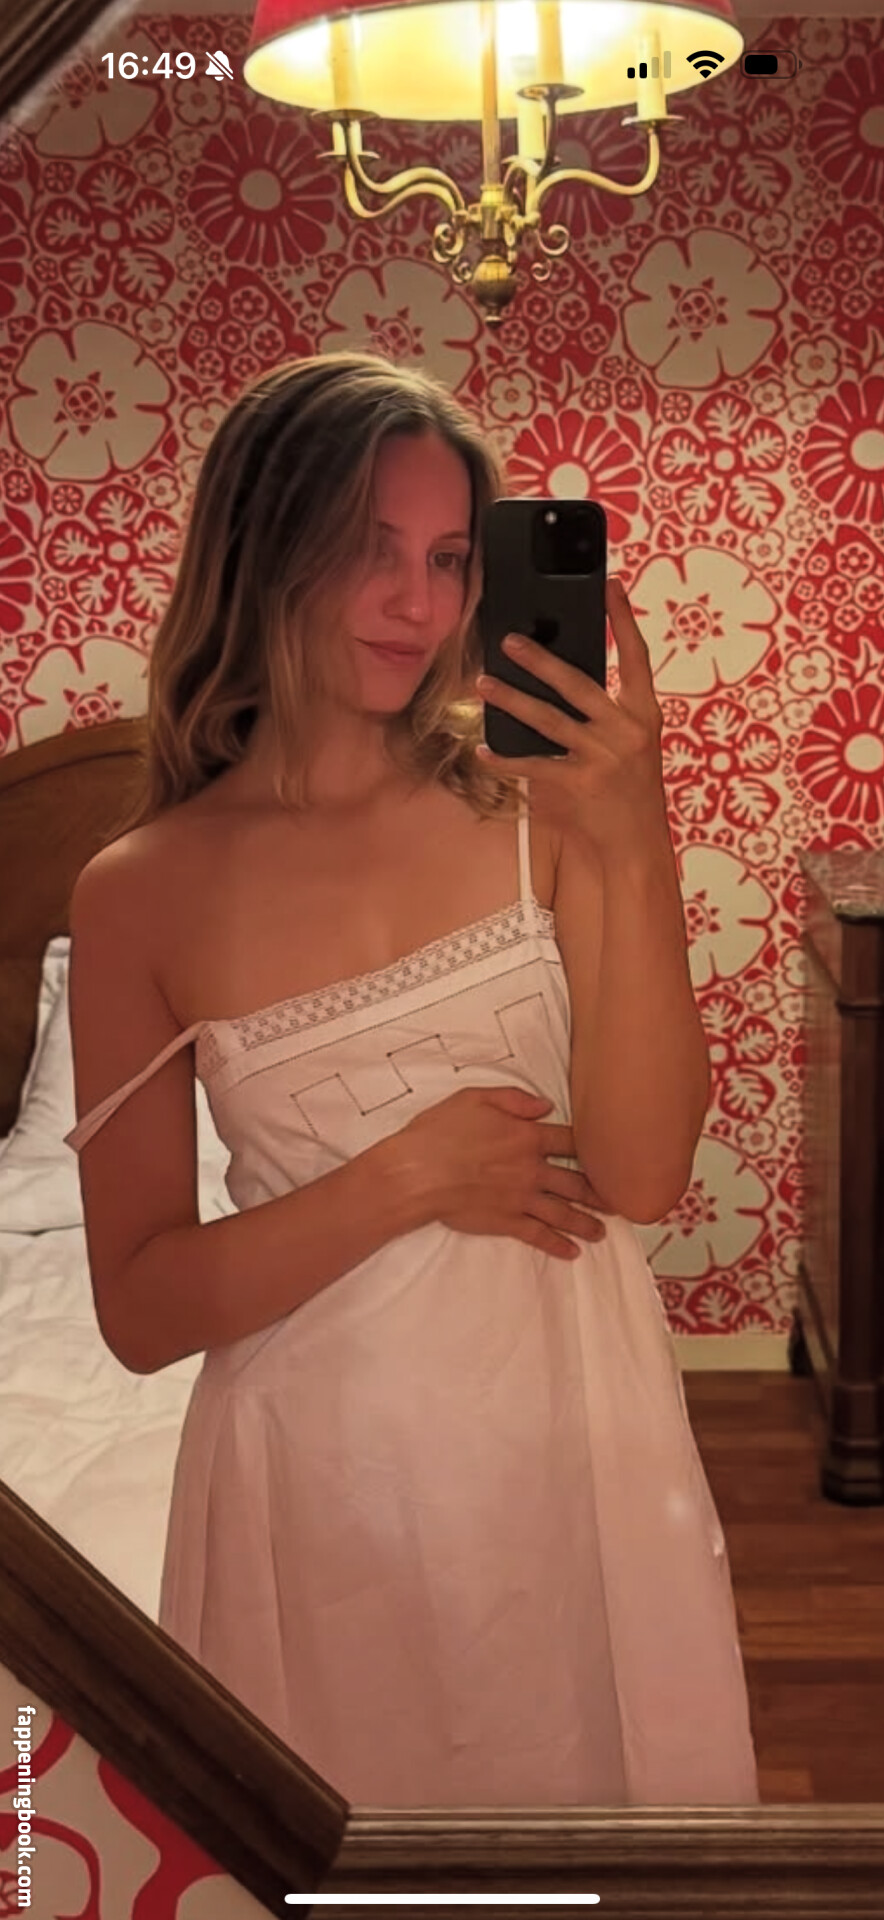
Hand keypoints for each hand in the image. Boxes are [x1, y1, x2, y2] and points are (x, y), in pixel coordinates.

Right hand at [392, 1085, 612, 1259]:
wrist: (417, 1173)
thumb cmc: (439, 1132)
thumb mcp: (474, 1098)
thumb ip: (514, 1099)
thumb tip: (545, 1106)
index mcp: (526, 1136)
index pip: (569, 1142)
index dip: (592, 1148)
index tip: (608, 1156)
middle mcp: (531, 1169)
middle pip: (576, 1182)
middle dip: (599, 1193)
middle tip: (619, 1203)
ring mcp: (520, 1198)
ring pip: (563, 1212)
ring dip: (585, 1223)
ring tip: (602, 1232)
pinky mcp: (506, 1222)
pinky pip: (539, 1235)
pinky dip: (557, 1245)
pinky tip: (571, 1253)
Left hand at [476, 576, 666, 857]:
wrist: (638, 846)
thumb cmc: (631, 791)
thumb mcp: (632, 745)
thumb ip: (605, 713)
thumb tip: (555, 678)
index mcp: (645, 715)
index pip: (637, 657)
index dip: (624, 619)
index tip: (611, 585)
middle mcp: (626, 731)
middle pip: (577, 684)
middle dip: (540, 659)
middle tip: (509, 640)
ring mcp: (602, 758)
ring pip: (547, 720)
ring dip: (511, 700)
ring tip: (484, 684)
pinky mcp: (577, 785)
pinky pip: (531, 765)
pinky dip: (504, 758)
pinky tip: (483, 749)